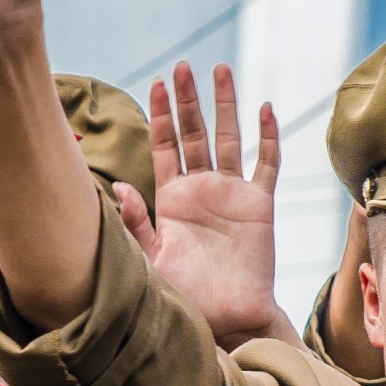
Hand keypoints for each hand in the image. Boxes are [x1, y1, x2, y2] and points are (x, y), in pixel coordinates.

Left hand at [116, 61, 289, 346]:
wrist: (228, 319)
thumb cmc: (186, 295)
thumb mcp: (151, 259)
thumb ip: (135, 224)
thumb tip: (117, 186)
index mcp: (172, 199)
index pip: (165, 146)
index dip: (160, 115)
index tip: (156, 82)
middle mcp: (202, 190)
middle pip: (195, 134)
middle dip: (188, 100)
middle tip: (183, 66)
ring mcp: (232, 194)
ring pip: (230, 139)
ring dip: (225, 105)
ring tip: (220, 70)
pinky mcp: (260, 205)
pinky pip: (266, 164)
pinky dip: (268, 136)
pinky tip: (265, 107)